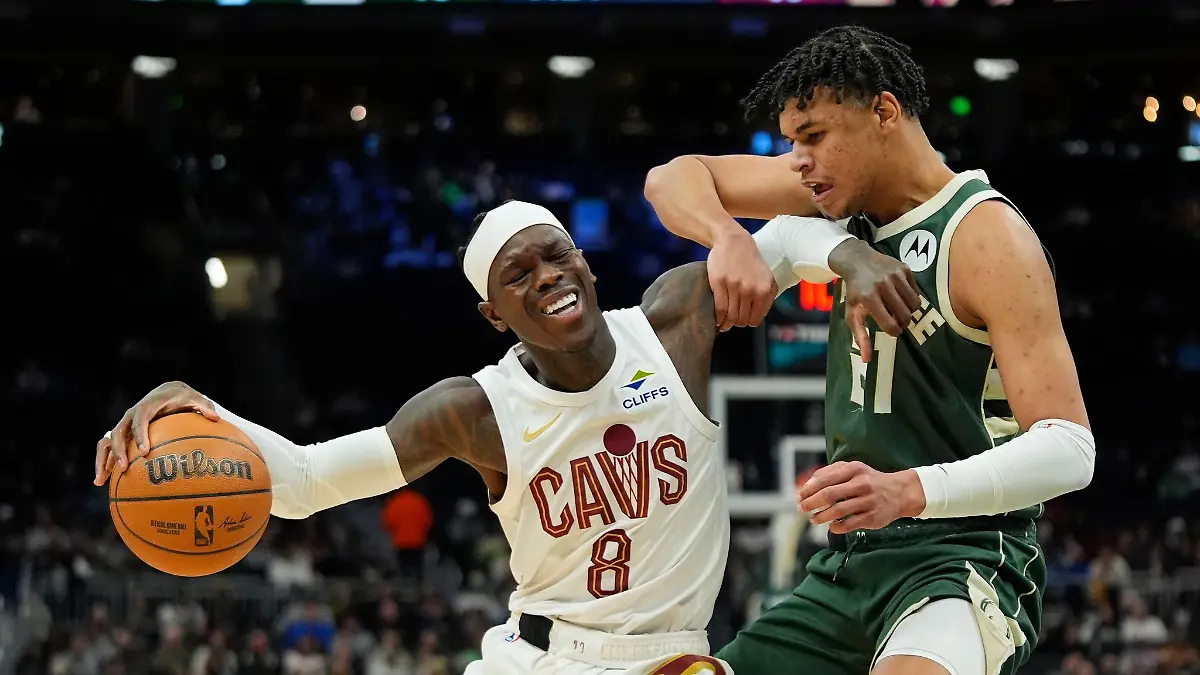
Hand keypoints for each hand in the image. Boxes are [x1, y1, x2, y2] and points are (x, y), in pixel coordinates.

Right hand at [94, 381, 219, 485]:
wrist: (167, 392)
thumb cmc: (183, 398)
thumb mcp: (195, 398)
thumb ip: (204, 406)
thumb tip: (216, 417)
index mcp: (147, 406)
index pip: (140, 418)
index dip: (140, 434)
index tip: (144, 452)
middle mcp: (131, 416)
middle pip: (119, 432)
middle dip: (119, 450)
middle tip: (124, 468)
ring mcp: (124, 426)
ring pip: (107, 442)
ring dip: (103, 460)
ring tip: (100, 481)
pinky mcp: (123, 435)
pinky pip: (108, 449)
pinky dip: (103, 463)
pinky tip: (101, 482)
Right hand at [708, 229, 777, 331]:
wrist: (733, 241)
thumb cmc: (750, 260)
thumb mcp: (767, 276)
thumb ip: (768, 296)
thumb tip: (758, 317)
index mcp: (764, 289)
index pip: (756, 319)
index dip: (749, 321)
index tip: (744, 319)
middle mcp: (750, 289)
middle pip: (742, 319)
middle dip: (738, 322)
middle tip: (733, 319)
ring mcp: (734, 286)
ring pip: (731, 316)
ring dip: (727, 323)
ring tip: (724, 322)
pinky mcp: (719, 283)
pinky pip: (719, 308)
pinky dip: (718, 318)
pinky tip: (717, 319)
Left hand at [797, 461, 925, 533]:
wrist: (900, 492)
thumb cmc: (870, 480)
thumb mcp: (853, 469)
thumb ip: (830, 472)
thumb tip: (808, 483)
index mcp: (854, 469)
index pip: (825, 479)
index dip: (809, 489)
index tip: (799, 496)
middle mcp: (861, 484)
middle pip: (829, 495)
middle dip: (811, 503)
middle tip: (802, 508)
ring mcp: (868, 501)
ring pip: (838, 511)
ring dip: (821, 516)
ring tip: (814, 519)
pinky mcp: (872, 517)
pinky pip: (849, 524)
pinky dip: (836, 526)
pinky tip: (831, 526)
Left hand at [829, 240, 921, 361]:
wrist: (857, 260)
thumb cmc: (855, 292)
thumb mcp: (852, 314)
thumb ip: (860, 337)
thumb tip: (866, 360)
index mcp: (869, 298)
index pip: (890, 325)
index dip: (894, 331)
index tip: (892, 329)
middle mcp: (883, 285)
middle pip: (906, 316)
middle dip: (903, 322)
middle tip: (896, 319)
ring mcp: (895, 276)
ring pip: (915, 304)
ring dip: (909, 311)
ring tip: (899, 308)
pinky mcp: (904, 269)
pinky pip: (916, 291)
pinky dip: (911, 297)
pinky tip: (899, 294)